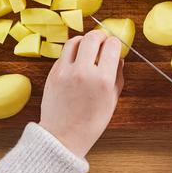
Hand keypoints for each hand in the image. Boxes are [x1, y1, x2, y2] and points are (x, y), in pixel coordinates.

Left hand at [39, 30, 123, 156]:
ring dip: (84, 40)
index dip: (115, 43)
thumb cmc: (90, 122)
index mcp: (102, 80)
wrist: (63, 136)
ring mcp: (65, 71)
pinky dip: (72, 53)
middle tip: (102, 41)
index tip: (114, 46)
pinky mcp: (52, 73)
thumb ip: (117, 77)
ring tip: (87, 47)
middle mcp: (83, 72)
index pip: (111, 45)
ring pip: (75, 40)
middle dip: (100, 36)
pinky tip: (77, 61)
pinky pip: (64, 54)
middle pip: (92, 37)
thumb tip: (118, 58)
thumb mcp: (111, 101)